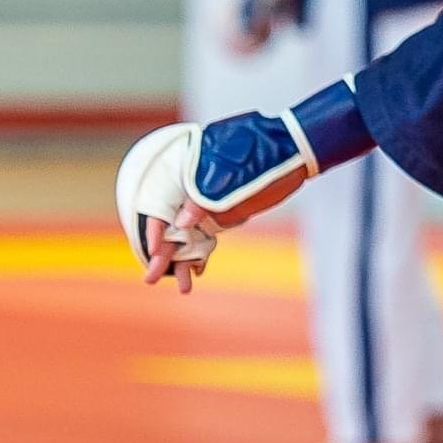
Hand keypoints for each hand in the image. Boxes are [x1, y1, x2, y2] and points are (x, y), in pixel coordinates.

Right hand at [115, 114, 315, 291]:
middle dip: (161, 255)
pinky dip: (200, 257)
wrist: (292, 154)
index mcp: (186, 180)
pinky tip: (197, 273)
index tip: (154, 251)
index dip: (154, 231)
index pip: (160, 208)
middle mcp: (191, 196)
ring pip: (187, 240)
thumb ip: (205, 198)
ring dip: (181, 263)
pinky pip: (206, 241)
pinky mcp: (223, 217)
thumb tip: (182, 222)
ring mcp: (207, 208)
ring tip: (183, 289)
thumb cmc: (261, 157)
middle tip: (150, 279)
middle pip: (170, 229)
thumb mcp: (233, 176)